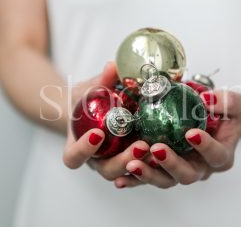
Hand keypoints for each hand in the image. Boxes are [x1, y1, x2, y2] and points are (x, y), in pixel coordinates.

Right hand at [62, 62, 151, 182]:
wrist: (93, 108)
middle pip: (106, 170)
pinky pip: (141, 169)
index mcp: (78, 146)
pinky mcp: (132, 161)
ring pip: (127, 173)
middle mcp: (96, 159)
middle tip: (141, 146)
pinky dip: (153, 164)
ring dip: (142, 164)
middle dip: (123, 161)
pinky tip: (167, 152)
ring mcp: (114, 162)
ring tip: (158, 150)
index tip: (98, 133)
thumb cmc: (87, 100)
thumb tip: (113, 66)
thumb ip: (100, 81)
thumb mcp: (88, 89)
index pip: (73, 157)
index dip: (83, 150)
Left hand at [114, 90, 240, 188]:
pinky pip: (149, 177)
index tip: (191, 133)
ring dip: (148, 173)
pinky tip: (120, 178)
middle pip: (187, 175)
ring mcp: (181, 170)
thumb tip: (207, 100)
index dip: (205, 147)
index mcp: (221, 155)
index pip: (216, 156)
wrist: (217, 119)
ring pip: (166, 180)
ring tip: (132, 163)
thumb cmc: (227, 112)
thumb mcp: (234, 103)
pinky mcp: (164, 169)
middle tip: (157, 149)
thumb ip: (227, 102)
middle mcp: (201, 167)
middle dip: (171, 164)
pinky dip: (134, 180)